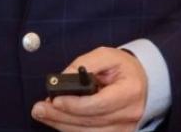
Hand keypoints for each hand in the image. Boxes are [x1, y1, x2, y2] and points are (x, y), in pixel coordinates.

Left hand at [32, 47, 147, 131]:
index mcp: (130, 92)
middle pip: (90, 121)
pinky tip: (58, 121)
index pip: (99, 104)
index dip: (74, 105)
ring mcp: (124, 128)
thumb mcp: (106, 55)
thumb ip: (84, 63)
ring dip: (62, 124)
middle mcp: (129, 114)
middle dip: (60, 115)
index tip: (54, 99)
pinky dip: (71, 129)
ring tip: (44, 114)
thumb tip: (62, 78)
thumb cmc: (123, 67)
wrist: (142, 81)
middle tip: (39, 108)